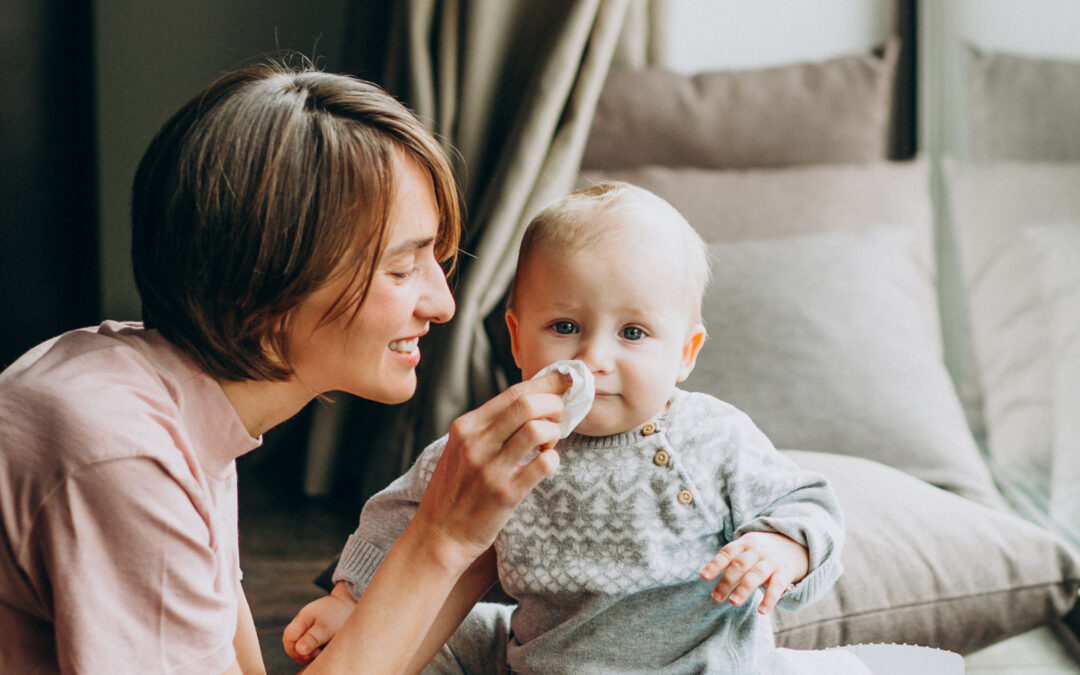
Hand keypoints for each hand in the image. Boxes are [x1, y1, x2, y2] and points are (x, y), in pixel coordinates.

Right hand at [282, 582, 356, 664]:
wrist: (352, 603)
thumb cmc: (341, 614)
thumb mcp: (327, 628)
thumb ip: (312, 639)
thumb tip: (298, 650)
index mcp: (302, 618)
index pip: (288, 638)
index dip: (294, 650)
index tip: (310, 654)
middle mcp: (303, 622)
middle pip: (292, 643)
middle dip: (301, 654)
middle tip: (317, 654)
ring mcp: (308, 626)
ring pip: (300, 645)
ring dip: (309, 652)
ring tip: (322, 651)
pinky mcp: (315, 630)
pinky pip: (309, 644)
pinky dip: (314, 649)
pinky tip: (325, 648)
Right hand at [408, 370, 567, 573]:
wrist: (439, 535)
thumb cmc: (456, 490)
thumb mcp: (461, 449)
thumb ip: (489, 426)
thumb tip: (531, 401)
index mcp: (466, 426)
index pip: (514, 392)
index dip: (546, 383)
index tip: (565, 381)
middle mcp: (476, 443)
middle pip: (528, 404)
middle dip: (555, 405)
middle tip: (559, 418)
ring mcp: (490, 468)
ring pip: (537, 430)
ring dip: (554, 433)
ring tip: (549, 444)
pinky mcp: (505, 494)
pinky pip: (544, 465)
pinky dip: (553, 460)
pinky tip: (546, 465)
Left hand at [700, 531, 809, 614]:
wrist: (795, 544)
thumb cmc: (760, 551)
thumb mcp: (746, 548)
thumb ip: (730, 560)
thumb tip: (706, 577)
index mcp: (744, 544)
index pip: (727, 553)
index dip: (715, 564)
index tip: (704, 576)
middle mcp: (757, 551)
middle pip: (740, 565)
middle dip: (727, 582)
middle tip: (716, 598)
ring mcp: (772, 561)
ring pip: (756, 575)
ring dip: (744, 589)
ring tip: (734, 602)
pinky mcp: (785, 572)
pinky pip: (777, 586)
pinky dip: (770, 599)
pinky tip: (762, 611)